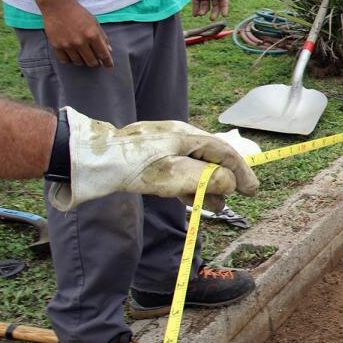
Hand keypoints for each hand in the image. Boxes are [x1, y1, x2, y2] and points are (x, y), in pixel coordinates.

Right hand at [40, 0, 112, 68]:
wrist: (57, 6)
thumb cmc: (78, 13)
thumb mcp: (94, 23)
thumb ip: (102, 37)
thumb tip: (108, 51)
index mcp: (92, 35)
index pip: (103, 54)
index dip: (108, 63)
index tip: (110, 67)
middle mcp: (81, 42)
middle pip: (91, 62)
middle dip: (96, 63)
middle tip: (96, 61)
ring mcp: (68, 44)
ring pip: (78, 62)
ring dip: (83, 61)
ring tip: (83, 56)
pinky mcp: (56, 45)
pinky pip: (65, 60)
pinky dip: (70, 60)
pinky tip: (72, 56)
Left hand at [55, 107, 259, 211]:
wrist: (90, 160)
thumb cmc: (134, 167)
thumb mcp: (176, 175)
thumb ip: (209, 179)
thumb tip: (229, 182)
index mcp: (187, 136)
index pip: (224, 153)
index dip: (241, 172)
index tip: (252, 191)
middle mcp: (178, 136)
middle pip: (210, 158)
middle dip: (223, 181)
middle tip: (231, 202)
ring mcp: (163, 144)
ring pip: (194, 165)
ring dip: (205, 186)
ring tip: (211, 206)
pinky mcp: (150, 155)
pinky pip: (178, 168)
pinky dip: (188, 184)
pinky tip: (187, 198)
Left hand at [184, 0, 228, 19]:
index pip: (223, 0)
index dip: (224, 8)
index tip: (224, 15)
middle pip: (215, 5)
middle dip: (214, 12)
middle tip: (211, 18)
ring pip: (206, 7)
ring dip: (203, 11)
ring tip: (199, 14)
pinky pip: (197, 5)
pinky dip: (196, 10)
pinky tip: (195, 14)